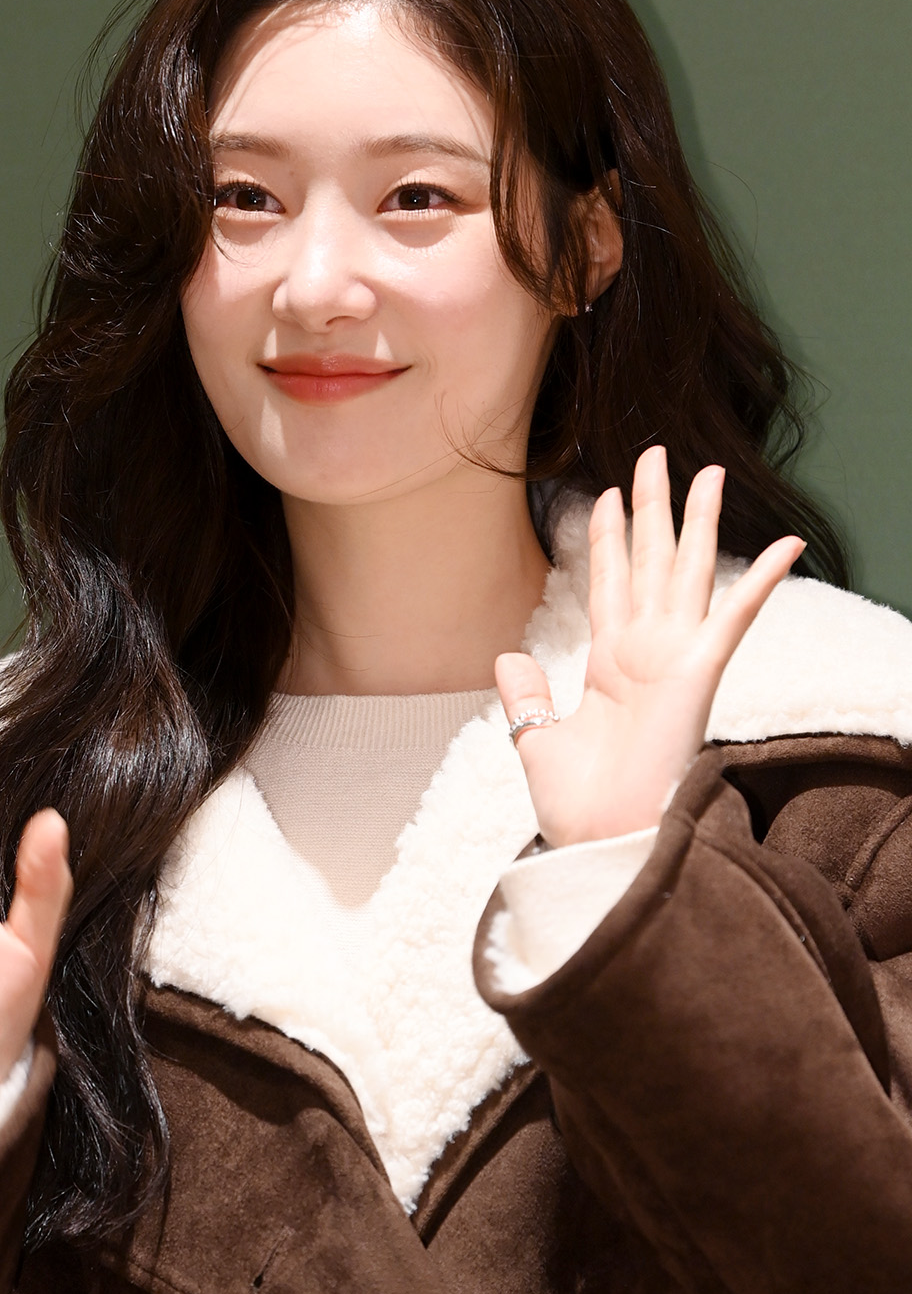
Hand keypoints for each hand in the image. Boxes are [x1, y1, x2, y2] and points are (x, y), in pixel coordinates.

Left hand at [495, 446, 804, 846]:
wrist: (597, 840)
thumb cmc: (576, 805)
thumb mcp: (534, 739)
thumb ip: (524, 696)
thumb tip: (506, 657)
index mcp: (609, 665)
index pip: (611, 584)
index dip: (611, 538)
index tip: (607, 494)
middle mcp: (645, 653)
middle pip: (652, 563)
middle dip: (653, 509)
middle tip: (654, 454)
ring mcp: (675, 660)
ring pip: (690, 573)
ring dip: (699, 521)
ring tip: (706, 471)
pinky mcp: (700, 675)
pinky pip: (735, 618)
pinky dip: (761, 580)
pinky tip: (786, 544)